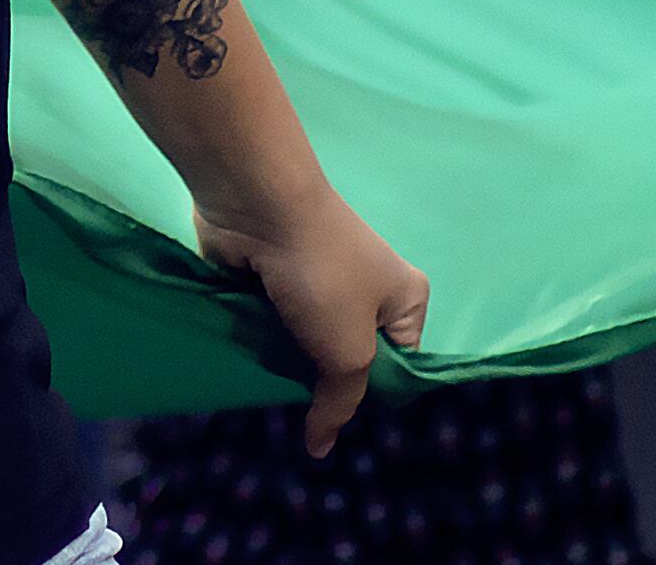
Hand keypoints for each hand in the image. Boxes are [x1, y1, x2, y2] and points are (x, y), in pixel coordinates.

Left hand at [194, 176, 429, 454]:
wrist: (260, 207)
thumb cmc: (322, 278)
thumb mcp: (348, 353)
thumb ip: (339, 404)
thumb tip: (321, 447)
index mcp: (405, 299)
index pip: (398, 365)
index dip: (369, 392)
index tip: (338, 409)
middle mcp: (369, 286)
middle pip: (348, 356)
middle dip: (322, 377)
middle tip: (301, 395)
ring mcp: (321, 279)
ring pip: (307, 342)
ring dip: (288, 358)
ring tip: (269, 372)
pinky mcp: (280, 276)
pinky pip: (277, 322)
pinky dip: (263, 336)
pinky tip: (250, 351)